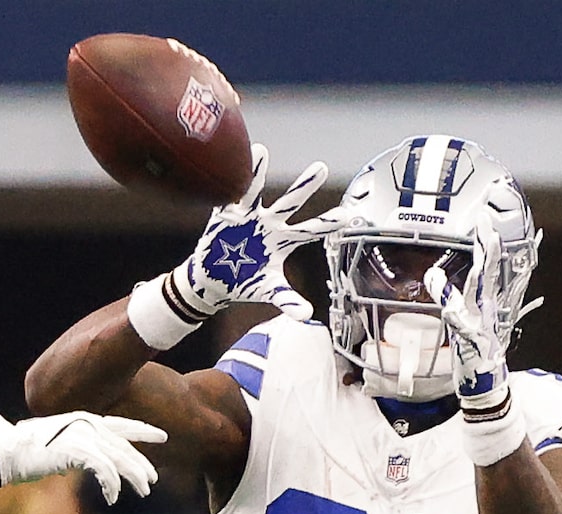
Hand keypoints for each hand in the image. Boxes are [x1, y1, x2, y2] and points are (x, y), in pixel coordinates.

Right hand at [0, 413, 163, 504]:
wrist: (7, 451)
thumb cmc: (27, 449)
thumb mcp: (57, 443)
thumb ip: (75, 448)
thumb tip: (83, 462)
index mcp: (85, 420)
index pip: (121, 424)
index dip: (143, 430)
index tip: (162, 436)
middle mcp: (87, 425)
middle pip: (124, 446)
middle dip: (142, 463)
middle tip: (154, 479)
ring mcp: (83, 437)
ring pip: (120, 458)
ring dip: (134, 477)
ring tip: (144, 491)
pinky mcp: (77, 452)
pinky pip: (104, 471)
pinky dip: (111, 486)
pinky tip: (113, 498)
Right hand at [135, 146, 330, 341]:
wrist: (214, 282)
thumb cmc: (245, 282)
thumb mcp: (269, 290)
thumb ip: (287, 300)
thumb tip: (306, 315)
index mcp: (283, 240)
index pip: (310, 230)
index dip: (327, 223)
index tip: (347, 214)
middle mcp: (269, 223)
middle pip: (290, 202)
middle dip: (304, 186)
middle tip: (321, 167)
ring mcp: (247, 217)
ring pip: (254, 190)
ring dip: (257, 172)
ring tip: (261, 151)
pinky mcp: (225, 217)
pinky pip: (227, 196)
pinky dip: (228, 183)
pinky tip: (229, 165)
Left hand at [426, 229, 508, 412]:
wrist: (485, 382)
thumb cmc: (475, 350)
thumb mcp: (460, 318)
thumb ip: (447, 294)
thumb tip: (431, 275)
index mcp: (485, 300)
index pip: (486, 264)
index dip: (486, 240)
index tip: (484, 216)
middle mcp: (487, 306)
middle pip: (490, 269)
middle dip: (489, 244)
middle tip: (487, 220)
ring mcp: (481, 320)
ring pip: (483, 288)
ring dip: (485, 266)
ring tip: (487, 243)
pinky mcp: (471, 337)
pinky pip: (461, 320)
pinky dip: (455, 309)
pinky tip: (445, 297)